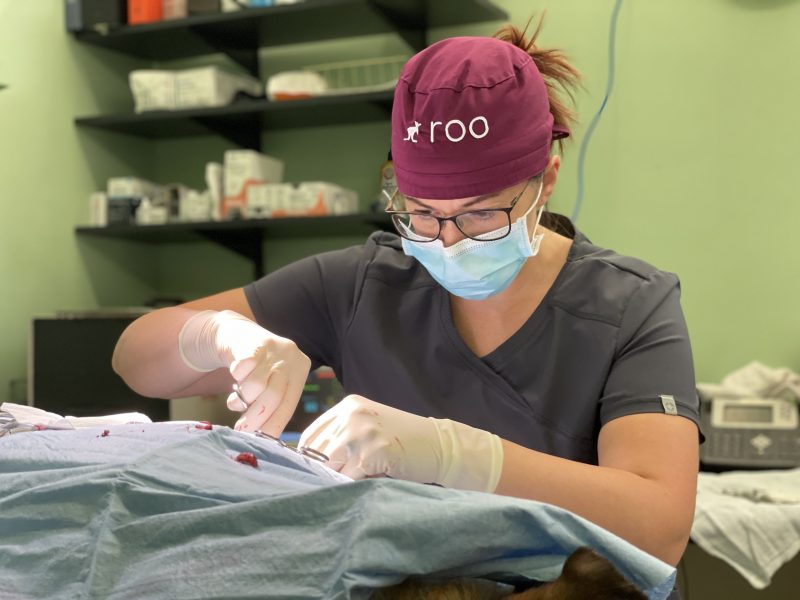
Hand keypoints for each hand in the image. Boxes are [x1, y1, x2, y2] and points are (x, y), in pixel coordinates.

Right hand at [178, 310, 310, 435]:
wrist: (239, 335)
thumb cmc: (259, 369)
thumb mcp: (272, 383)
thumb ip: (271, 406)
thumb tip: (263, 438)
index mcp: (300, 370)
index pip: (288, 405)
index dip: (273, 425)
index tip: (260, 442)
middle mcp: (291, 357)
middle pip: (274, 396)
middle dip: (256, 417)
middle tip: (241, 430)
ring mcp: (273, 348)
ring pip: (255, 385)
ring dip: (242, 397)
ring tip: (237, 398)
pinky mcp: (253, 342)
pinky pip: (242, 368)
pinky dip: (236, 376)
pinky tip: (236, 375)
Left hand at [299, 395, 503, 492]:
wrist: (439, 445)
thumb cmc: (403, 441)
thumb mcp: (369, 426)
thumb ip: (342, 435)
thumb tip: (310, 463)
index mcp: (348, 406)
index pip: (310, 436)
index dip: (309, 458)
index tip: (315, 473)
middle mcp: (351, 416)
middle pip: (316, 452)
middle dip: (323, 471)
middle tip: (334, 483)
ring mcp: (362, 433)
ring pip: (330, 467)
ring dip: (338, 480)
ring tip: (355, 482)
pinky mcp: (373, 453)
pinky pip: (348, 478)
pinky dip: (353, 486)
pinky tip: (366, 484)